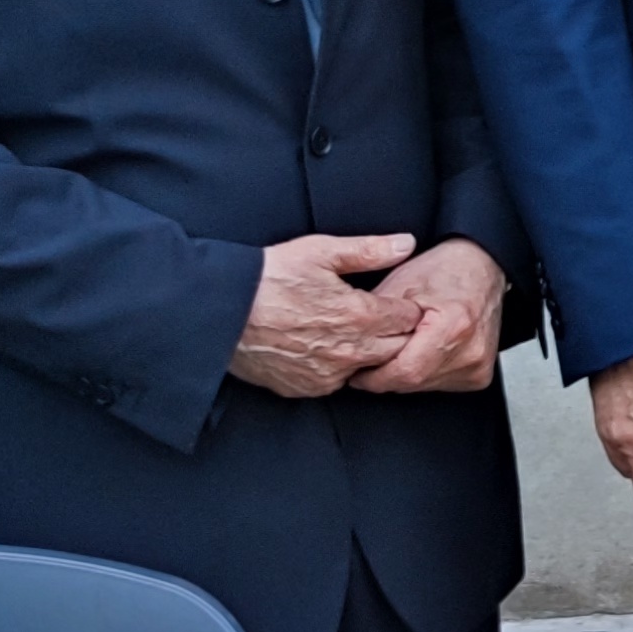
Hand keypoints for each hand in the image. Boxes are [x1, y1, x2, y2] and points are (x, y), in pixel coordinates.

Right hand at [233, 231, 424, 399]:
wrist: (223, 312)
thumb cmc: (270, 278)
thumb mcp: (320, 252)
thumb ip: (369, 250)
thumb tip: (406, 244)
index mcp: (360, 317)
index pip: (409, 319)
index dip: (406, 307)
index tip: (398, 301)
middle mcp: (350, 352)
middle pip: (397, 348)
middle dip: (396, 333)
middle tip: (382, 317)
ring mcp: (328, 375)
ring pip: (369, 368)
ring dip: (369, 353)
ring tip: (353, 332)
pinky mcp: (306, 387)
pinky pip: (337, 382)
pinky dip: (338, 368)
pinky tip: (327, 348)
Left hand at [355, 240, 509, 393]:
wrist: (481, 267)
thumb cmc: (444, 270)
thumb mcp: (400, 284)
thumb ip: (374, 319)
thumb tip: (349, 345)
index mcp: (453, 326)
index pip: (406, 372)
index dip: (375, 377)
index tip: (357, 373)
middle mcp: (471, 351)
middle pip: (413, 382)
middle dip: (387, 375)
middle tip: (372, 360)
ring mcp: (478, 366)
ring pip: (423, 387)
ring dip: (405, 374)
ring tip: (400, 348)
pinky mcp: (480, 376)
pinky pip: (439, 385)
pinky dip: (423, 374)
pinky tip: (421, 353)